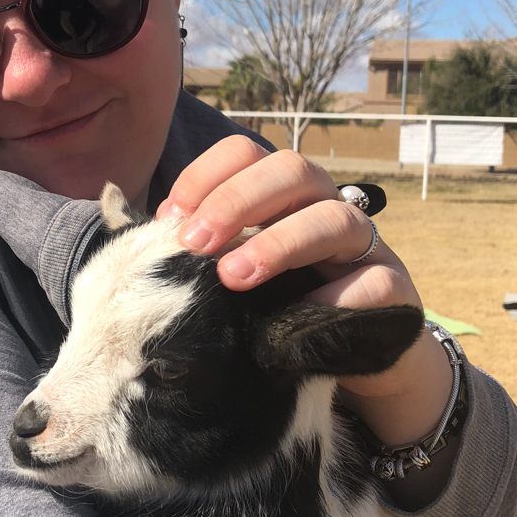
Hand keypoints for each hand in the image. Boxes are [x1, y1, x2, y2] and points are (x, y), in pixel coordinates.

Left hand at [156, 137, 452, 448]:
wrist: (355, 362)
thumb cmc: (282, 308)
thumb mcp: (234, 274)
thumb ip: (192, 245)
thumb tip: (122, 211)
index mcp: (282, 196)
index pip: (247, 154)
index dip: (206, 176)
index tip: (170, 220)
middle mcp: (325, 206)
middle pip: (292, 170)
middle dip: (238, 201)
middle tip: (195, 244)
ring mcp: (366, 247)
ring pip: (334, 217)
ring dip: (280, 242)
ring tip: (234, 277)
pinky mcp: (394, 291)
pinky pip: (374, 281)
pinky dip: (335, 296)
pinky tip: (295, 322)